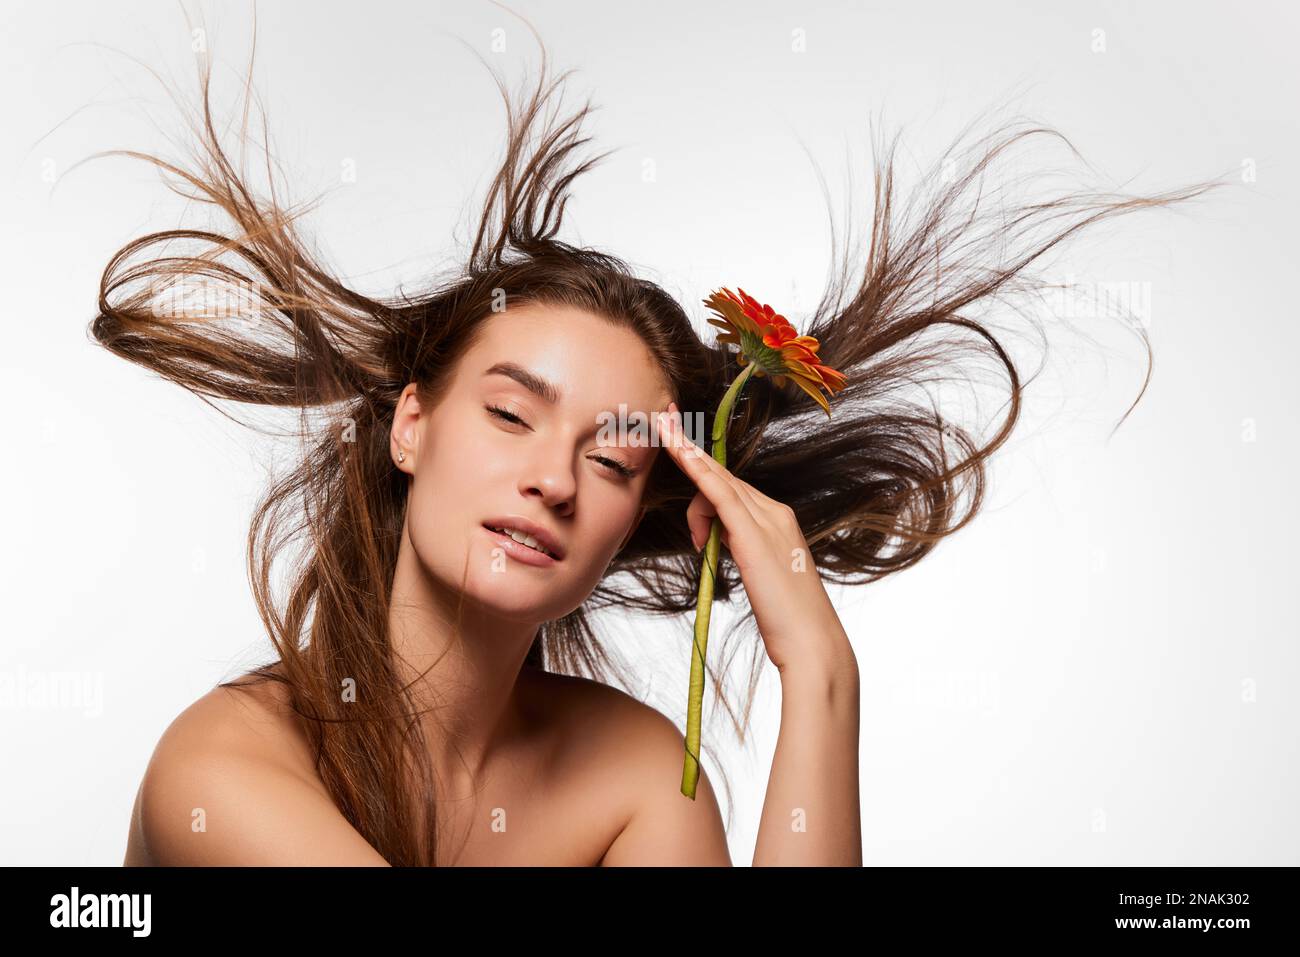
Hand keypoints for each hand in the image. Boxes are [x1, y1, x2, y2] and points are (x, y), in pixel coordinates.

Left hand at [656, 401, 851, 674]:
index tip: (677, 437)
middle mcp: (774, 511)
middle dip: (687, 449)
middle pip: (721, 480)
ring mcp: (767, 519)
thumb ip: (740, 549)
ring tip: (698, 545)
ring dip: (690, 492)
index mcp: (778, 520)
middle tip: (661, 419)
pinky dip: (696, 469)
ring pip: (716, 484)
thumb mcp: (760, 576)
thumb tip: (716, 539)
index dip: (702, 461)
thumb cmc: (786, 620)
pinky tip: (678, 451)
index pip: (731, 486)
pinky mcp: (753, 534)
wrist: (811, 642)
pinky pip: (719, 493)